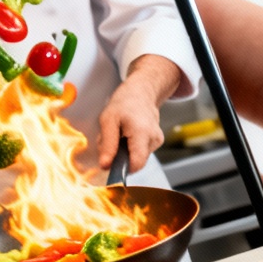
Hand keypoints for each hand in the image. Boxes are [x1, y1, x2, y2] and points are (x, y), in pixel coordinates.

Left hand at [96, 53, 180, 172]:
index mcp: (142, 133)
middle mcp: (154, 138)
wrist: (141, 92)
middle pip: (135, 163)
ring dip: (125, 152)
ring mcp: (157, 140)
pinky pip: (141, 153)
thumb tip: (105, 166)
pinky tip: (129, 135)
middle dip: (121, 158)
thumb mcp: (108, 120)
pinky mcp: (157, 142)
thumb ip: (107, 145)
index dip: (122, 170)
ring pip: (137, 158)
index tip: (110, 166)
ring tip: (121, 135)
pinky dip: (132, 148)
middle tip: (113, 142)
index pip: (136, 164)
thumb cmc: (124, 103)